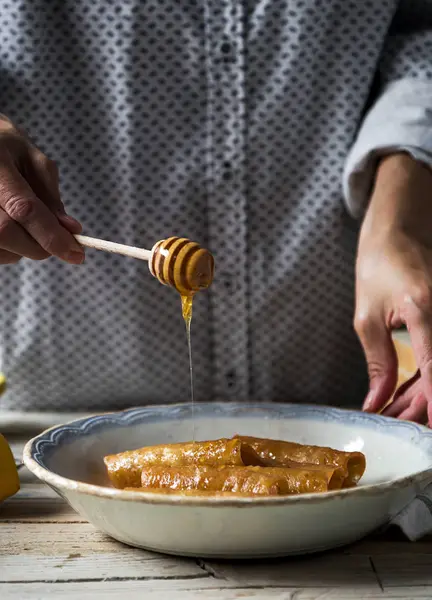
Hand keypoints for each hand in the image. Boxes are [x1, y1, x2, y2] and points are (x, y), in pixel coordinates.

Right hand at [0, 114, 83, 263]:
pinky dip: (11, 249)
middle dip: (39, 245)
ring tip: (29, 226)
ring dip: (24, 248)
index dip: (51, 235)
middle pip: (5, 232)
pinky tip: (14, 230)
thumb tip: (70, 230)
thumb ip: (51, 196)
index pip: (23, 208)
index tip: (76, 254)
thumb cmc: (8, 150)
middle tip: (59, 243)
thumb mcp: (34, 162)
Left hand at [355, 153, 431, 423]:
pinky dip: (427, 378)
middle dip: (420, 406)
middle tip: (392, 423)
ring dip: (422, 396)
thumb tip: (375, 402)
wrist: (398, 233)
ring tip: (393, 412)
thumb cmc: (378, 267)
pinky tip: (406, 393)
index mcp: (424, 308)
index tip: (426, 427)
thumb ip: (377, 362)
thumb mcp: (367, 317)